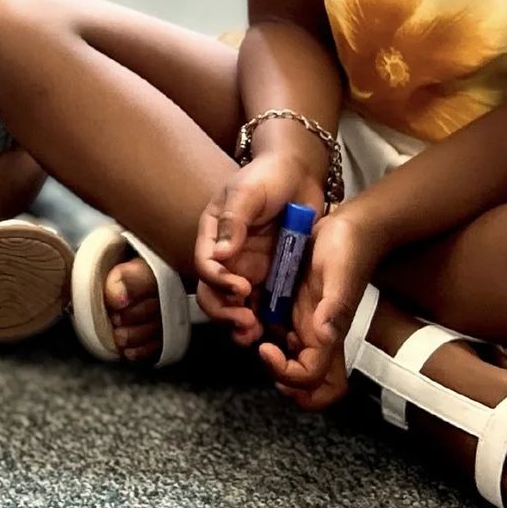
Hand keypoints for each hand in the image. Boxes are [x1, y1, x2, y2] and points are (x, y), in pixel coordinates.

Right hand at [191, 149, 321, 344]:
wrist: (300, 174)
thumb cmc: (269, 176)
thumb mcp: (248, 192)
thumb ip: (233, 221)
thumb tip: (221, 255)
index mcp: (213, 234)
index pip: (206, 264)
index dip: (218, 281)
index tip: (240, 288)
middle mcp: (227, 255)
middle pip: (214, 292)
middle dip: (225, 311)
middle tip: (245, 321)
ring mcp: (248, 268)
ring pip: (234, 304)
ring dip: (239, 322)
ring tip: (253, 332)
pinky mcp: (270, 276)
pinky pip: (262, 303)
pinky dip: (263, 318)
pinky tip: (270, 330)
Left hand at [256, 209, 381, 410]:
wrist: (352, 226)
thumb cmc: (349, 248)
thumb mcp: (339, 273)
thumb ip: (335, 307)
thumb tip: (323, 336)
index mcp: (329, 334)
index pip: (312, 377)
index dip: (290, 376)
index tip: (266, 349)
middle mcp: (319, 335)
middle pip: (309, 383)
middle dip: (284, 378)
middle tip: (262, 350)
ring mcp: (309, 322)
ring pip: (295, 361)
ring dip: (274, 359)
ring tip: (253, 332)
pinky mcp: (299, 306)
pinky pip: (283, 331)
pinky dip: (268, 332)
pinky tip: (256, 313)